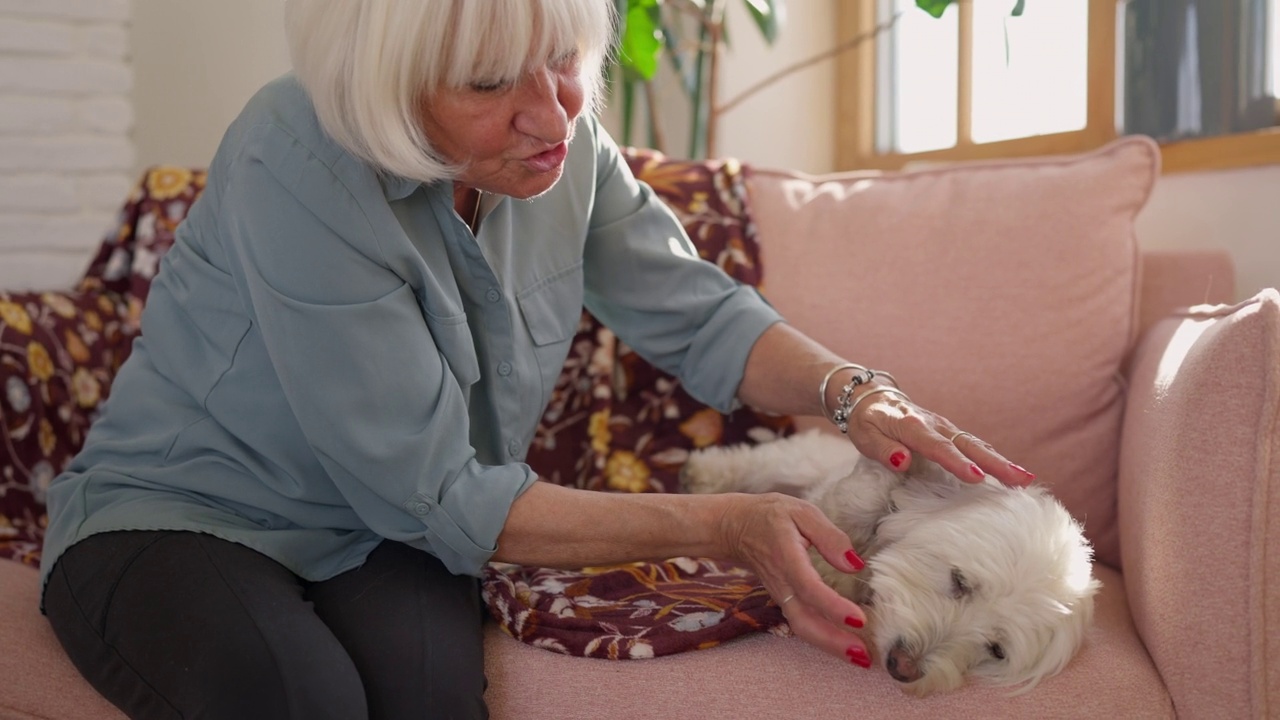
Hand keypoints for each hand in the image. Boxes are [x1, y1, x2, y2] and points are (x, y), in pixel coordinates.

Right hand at [717, 493, 872, 667]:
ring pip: (802, 627)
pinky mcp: (784, 599)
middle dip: (833, 642)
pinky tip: (846, 645)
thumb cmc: (770, 516)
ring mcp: (780, 594)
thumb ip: (830, 536)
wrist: (734, 527)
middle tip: (864, 656)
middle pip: (803, 620)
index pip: (809, 587)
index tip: (859, 618)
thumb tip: (855, 564)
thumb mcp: (801, 512)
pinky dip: (824, 638)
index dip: (832, 606)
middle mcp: (782, 582)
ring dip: (830, 646)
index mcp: (787, 557)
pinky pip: (802, 623)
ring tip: (861, 659)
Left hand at [845, 384, 1035, 487]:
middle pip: (968, 445)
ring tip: (1025, 480)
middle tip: (1020, 480)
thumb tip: (902, 462)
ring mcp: (945, 427)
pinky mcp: (949, 432)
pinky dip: (992, 457)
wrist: (871, 397)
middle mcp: (935, 424)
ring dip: (1001, 462)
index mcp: (912, 426)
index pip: (938, 447)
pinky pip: (973, 445)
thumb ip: (883, 450)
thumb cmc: (867, 420)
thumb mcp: (864, 435)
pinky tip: (1009, 472)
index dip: (958, 462)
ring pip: (976, 444)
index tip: (978, 477)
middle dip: (996, 463)